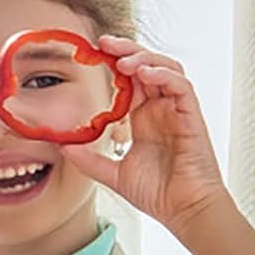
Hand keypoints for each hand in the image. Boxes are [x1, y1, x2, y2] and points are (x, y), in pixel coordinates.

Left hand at [63, 36, 228, 235]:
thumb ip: (89, 160)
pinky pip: (182, 87)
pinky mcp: (193, 118)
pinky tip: (145, 74)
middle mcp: (161, 109)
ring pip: (167, 69)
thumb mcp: (113, 174)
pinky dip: (164, 76)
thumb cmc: (157, 193)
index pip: (129, 79)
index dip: (113, 63)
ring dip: (145, 58)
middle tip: (103, 43)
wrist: (183, 211)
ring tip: (122, 60)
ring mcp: (178, 112)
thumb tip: (61, 147)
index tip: (91, 53)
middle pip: (147, 66)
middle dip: (126, 50)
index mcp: (143, 117)